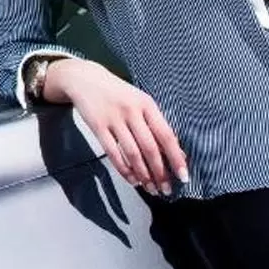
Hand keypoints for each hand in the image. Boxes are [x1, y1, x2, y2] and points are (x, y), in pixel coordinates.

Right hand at [40, 57, 187, 196]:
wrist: (86, 79)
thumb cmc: (119, 94)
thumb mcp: (141, 102)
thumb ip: (157, 124)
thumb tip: (177, 153)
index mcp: (147, 104)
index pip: (166, 135)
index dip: (176, 158)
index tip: (183, 176)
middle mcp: (131, 110)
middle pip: (150, 148)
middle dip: (160, 173)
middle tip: (166, 189)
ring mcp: (114, 118)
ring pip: (132, 154)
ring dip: (143, 175)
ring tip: (151, 188)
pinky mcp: (98, 126)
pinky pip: (113, 153)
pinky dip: (124, 170)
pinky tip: (131, 179)